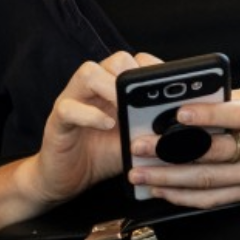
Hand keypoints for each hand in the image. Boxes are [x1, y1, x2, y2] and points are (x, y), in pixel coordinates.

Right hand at [16, 49, 160, 206]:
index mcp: (116, 87)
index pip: (136, 62)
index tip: (169, 84)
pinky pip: (68, 107)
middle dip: (133, 74)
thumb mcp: (137, 140)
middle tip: (145, 97)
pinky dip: (90, 114)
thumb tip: (182, 123)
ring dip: (111, 87)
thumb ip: (154, 127)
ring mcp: (74, 100)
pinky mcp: (57, 120)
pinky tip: (106, 125)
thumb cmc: (106, 153)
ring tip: (125, 107)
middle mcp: (95, 88)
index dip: (153, 67)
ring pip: (88, 73)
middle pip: (115, 60)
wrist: (69, 178)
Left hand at [127, 88, 239, 207]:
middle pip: (212, 152)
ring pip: (207, 180)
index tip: (177, 114)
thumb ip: (237, 101)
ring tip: (140, 175)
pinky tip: (164, 192)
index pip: (236, 115)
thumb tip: (194, 101)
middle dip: (169, 152)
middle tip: (138, 147)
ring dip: (168, 179)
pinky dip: (185, 197)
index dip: (206, 115)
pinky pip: (215, 199)